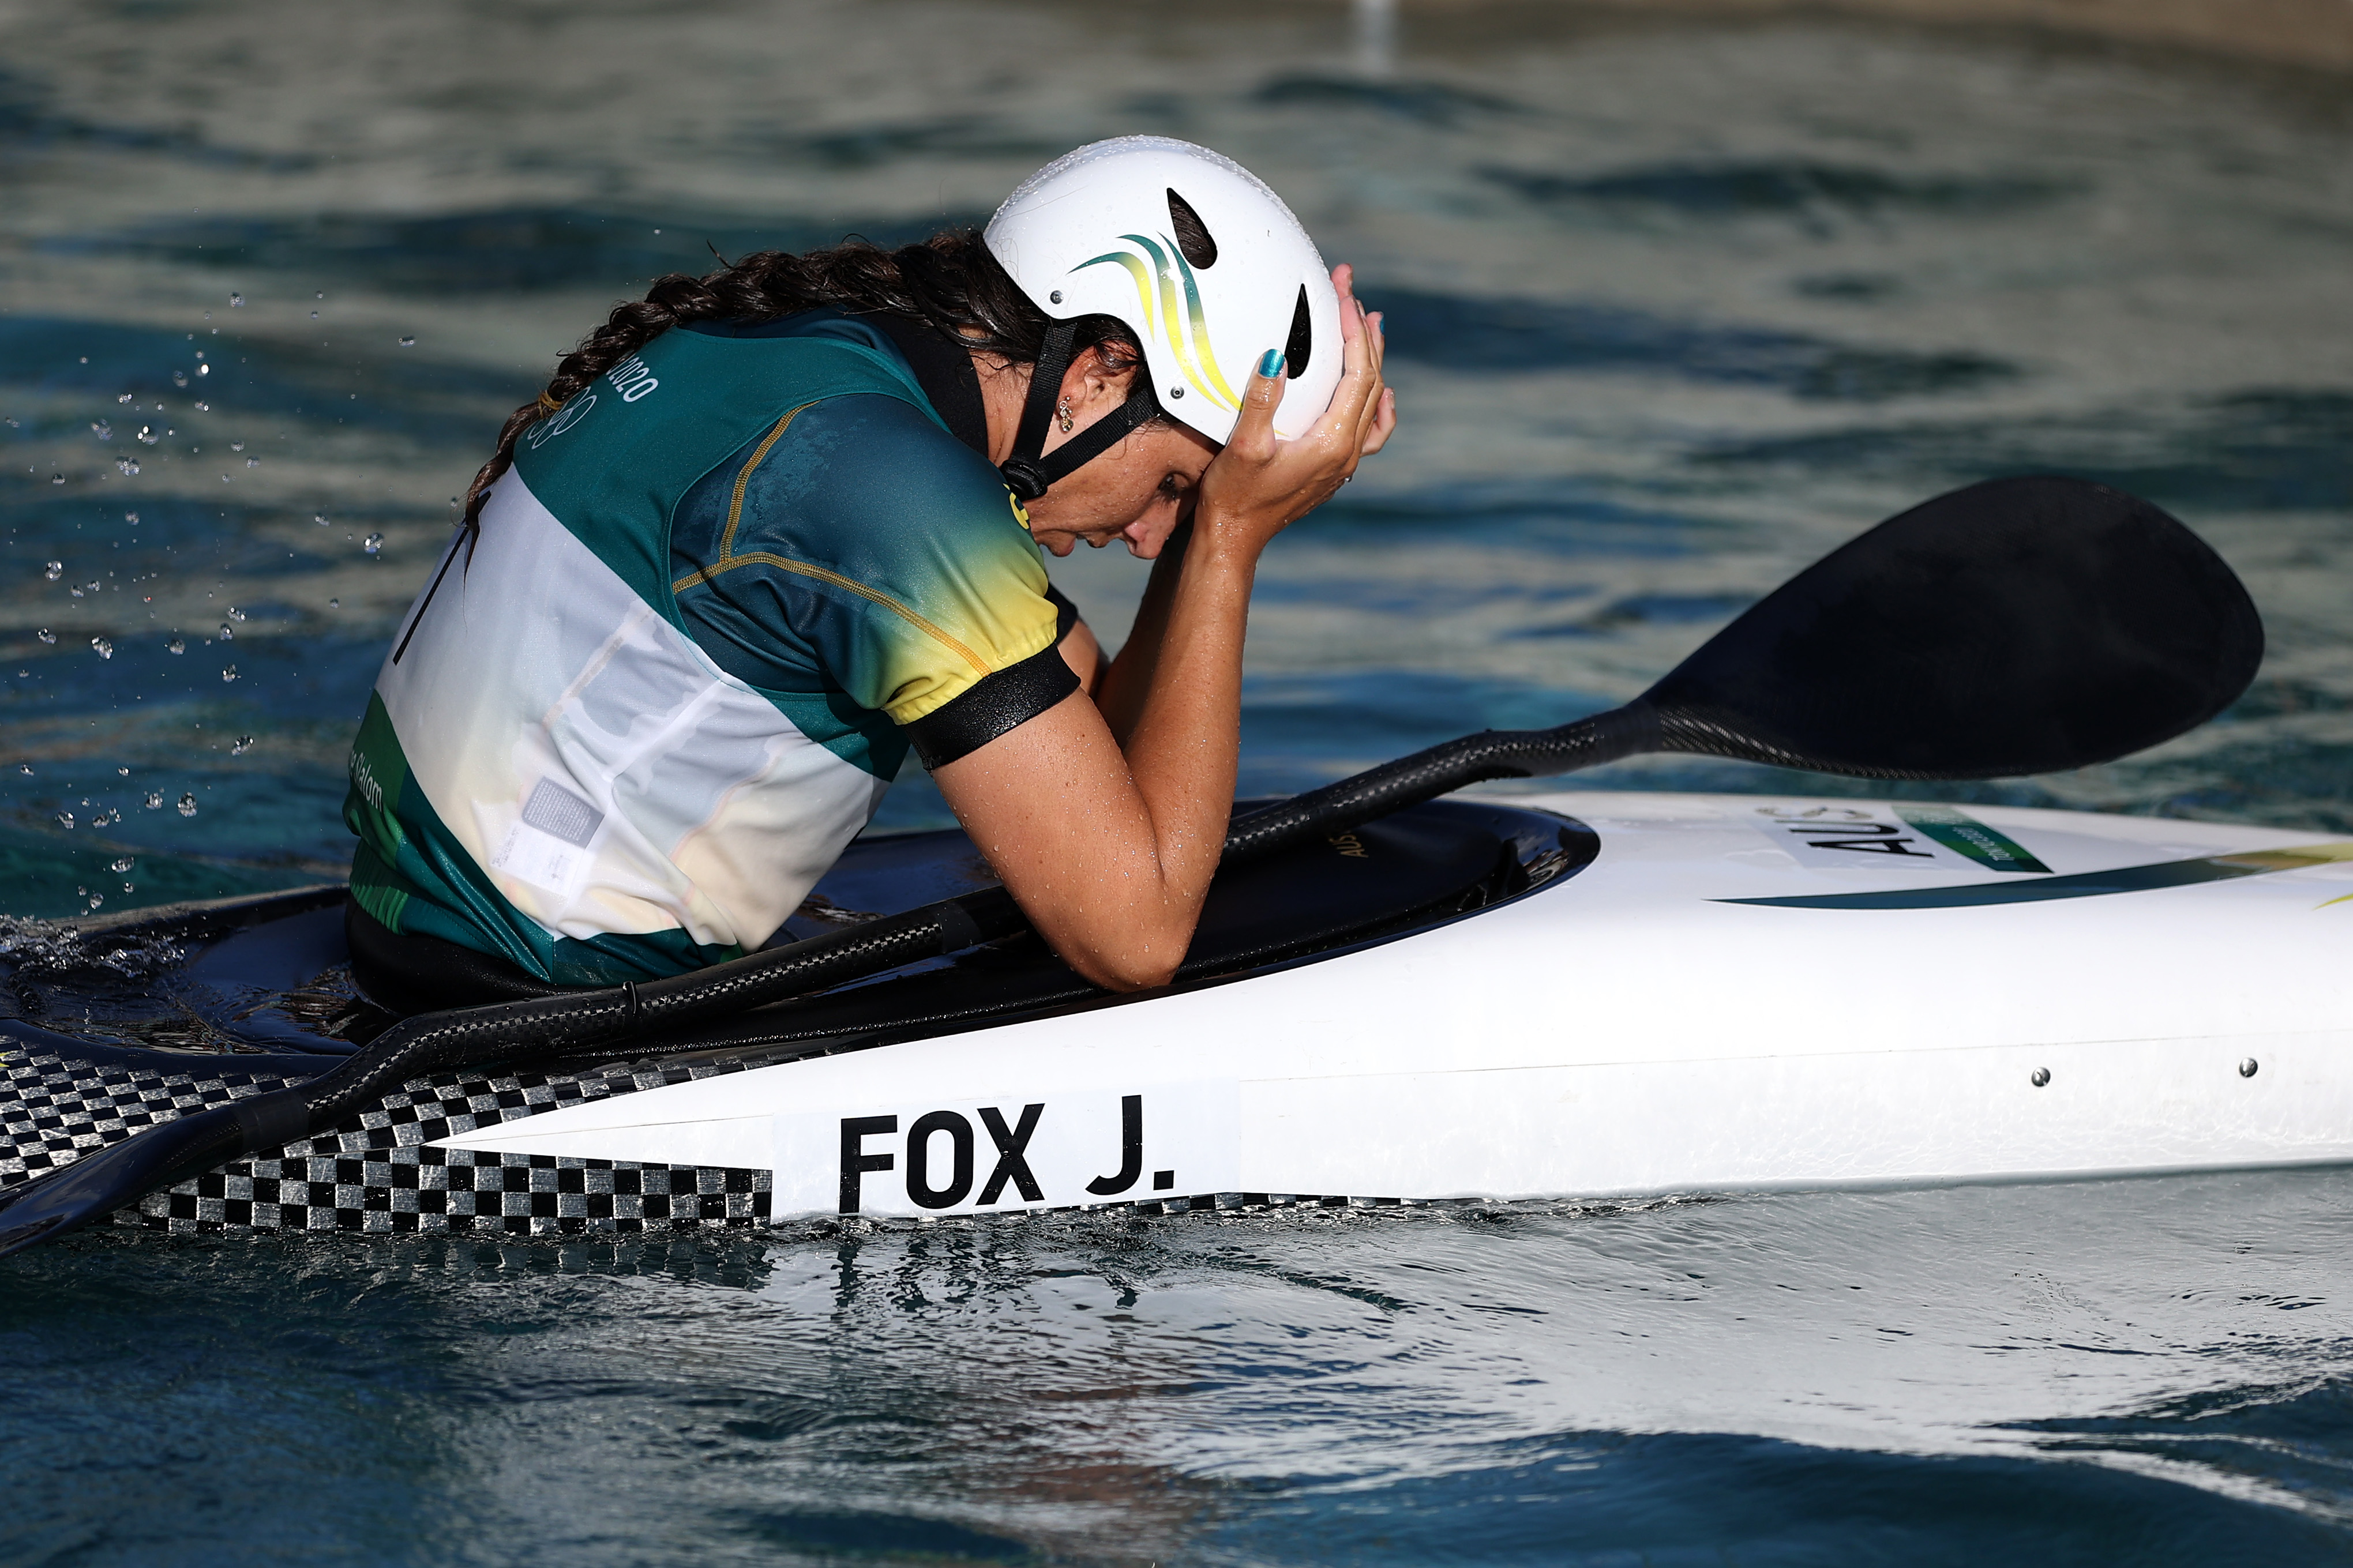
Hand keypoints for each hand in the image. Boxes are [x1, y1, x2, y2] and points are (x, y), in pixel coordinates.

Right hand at [1191, 263, 1395, 561]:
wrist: (1233, 537)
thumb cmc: (1234, 496)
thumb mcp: (1243, 446)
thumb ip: (1261, 400)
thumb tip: (1277, 357)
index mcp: (1332, 442)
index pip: (1357, 374)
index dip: (1353, 331)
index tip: (1344, 296)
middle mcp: (1347, 452)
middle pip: (1371, 381)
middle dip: (1364, 334)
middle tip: (1354, 293)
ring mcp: (1343, 462)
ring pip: (1373, 401)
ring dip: (1374, 361)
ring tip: (1374, 326)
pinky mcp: (1332, 467)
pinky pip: (1370, 431)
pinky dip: (1378, 405)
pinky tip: (1380, 394)